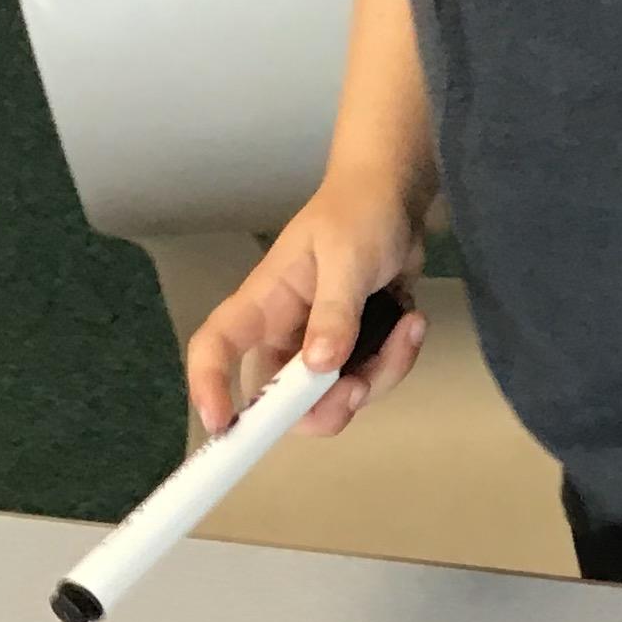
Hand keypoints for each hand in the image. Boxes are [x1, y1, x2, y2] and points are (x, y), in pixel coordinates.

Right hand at [182, 177, 429, 439]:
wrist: (398, 199)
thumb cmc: (358, 214)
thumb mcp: (348, 257)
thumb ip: (335, 311)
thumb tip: (319, 366)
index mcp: (264, 305)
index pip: (215, 347)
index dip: (208, 387)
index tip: (223, 423)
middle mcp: (286, 333)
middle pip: (282, 401)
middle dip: (325, 408)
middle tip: (360, 386)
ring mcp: (323, 345)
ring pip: (336, 396)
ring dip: (379, 375)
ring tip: (409, 326)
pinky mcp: (358, 347)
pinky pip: (371, 379)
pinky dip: (397, 361)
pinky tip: (413, 322)